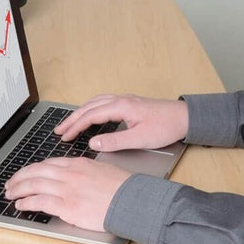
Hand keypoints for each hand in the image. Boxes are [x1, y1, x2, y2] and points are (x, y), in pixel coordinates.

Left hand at [3, 157, 129, 230]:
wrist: (130, 200)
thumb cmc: (121, 187)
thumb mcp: (101, 170)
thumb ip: (84, 171)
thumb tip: (74, 175)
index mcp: (78, 164)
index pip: (47, 164)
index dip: (32, 169)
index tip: (25, 174)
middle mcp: (69, 174)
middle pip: (36, 172)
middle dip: (19, 178)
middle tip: (10, 184)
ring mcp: (67, 190)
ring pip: (34, 185)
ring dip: (18, 190)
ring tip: (10, 194)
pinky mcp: (67, 206)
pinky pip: (40, 202)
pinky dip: (27, 203)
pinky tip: (21, 205)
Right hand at [55, 94, 188, 151]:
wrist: (184, 117)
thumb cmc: (166, 127)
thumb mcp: (139, 139)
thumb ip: (115, 141)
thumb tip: (94, 143)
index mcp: (121, 107)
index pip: (90, 115)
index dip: (75, 126)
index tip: (64, 136)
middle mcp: (121, 100)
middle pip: (89, 107)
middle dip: (72, 119)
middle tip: (58, 130)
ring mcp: (125, 100)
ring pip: (95, 103)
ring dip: (81, 112)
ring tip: (69, 123)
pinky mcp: (130, 103)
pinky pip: (103, 102)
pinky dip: (91, 108)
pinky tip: (90, 114)